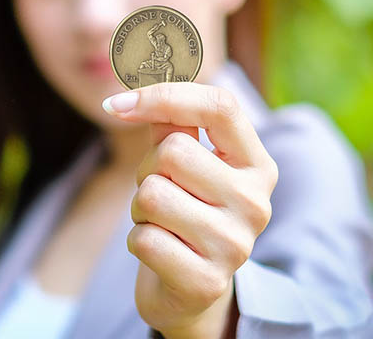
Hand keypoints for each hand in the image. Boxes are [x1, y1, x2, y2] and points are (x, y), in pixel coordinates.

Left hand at [102, 82, 277, 337]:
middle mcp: (256, 202)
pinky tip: (160, 252)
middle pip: (172, 151)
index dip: (163, 95)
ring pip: (151, 195)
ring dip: (139, 209)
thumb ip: (170, 121)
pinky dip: (138, 241)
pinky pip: (143, 239)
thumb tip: (137, 82)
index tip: (115, 105)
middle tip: (159, 193)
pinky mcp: (207, 281)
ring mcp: (236, 245)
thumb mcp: (183, 165)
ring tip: (160, 223)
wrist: (192, 290)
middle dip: (147, 170)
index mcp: (257, 164)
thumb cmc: (184, 211)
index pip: (220, 106)